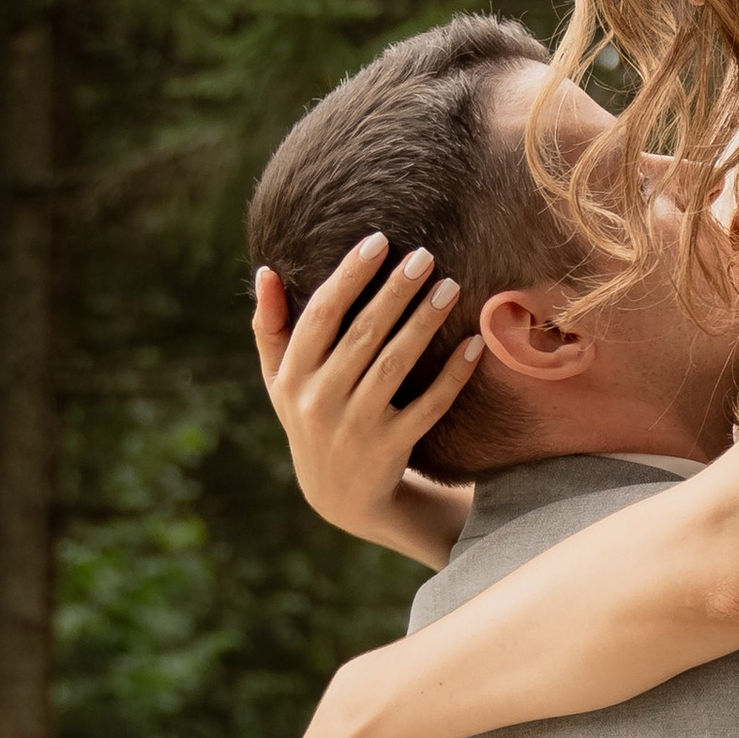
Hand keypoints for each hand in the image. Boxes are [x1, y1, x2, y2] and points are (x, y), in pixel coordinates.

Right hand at [252, 239, 477, 564]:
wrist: (339, 497)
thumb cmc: (311, 419)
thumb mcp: (280, 381)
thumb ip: (271, 328)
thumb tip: (265, 271)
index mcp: (292, 377)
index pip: (321, 315)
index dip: (349, 275)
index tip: (379, 240)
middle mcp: (319, 401)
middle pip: (361, 335)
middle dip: (394, 292)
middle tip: (425, 255)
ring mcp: (355, 427)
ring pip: (394, 365)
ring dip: (423, 323)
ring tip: (450, 286)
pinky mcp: (391, 447)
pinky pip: (428, 406)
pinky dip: (452, 375)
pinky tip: (473, 343)